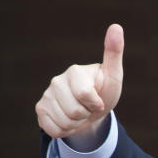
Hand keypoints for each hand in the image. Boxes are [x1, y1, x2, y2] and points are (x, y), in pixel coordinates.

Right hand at [35, 23, 123, 147]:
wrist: (92, 111)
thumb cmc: (103, 91)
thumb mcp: (113, 76)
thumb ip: (114, 53)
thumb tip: (116, 26)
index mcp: (74, 71)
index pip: (85, 95)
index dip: (96, 104)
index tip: (99, 100)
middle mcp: (57, 81)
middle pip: (74, 112)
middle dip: (87, 115)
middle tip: (88, 107)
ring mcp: (46, 95)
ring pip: (64, 122)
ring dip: (77, 124)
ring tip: (80, 114)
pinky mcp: (40, 109)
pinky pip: (53, 129)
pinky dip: (65, 130)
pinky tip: (68, 120)